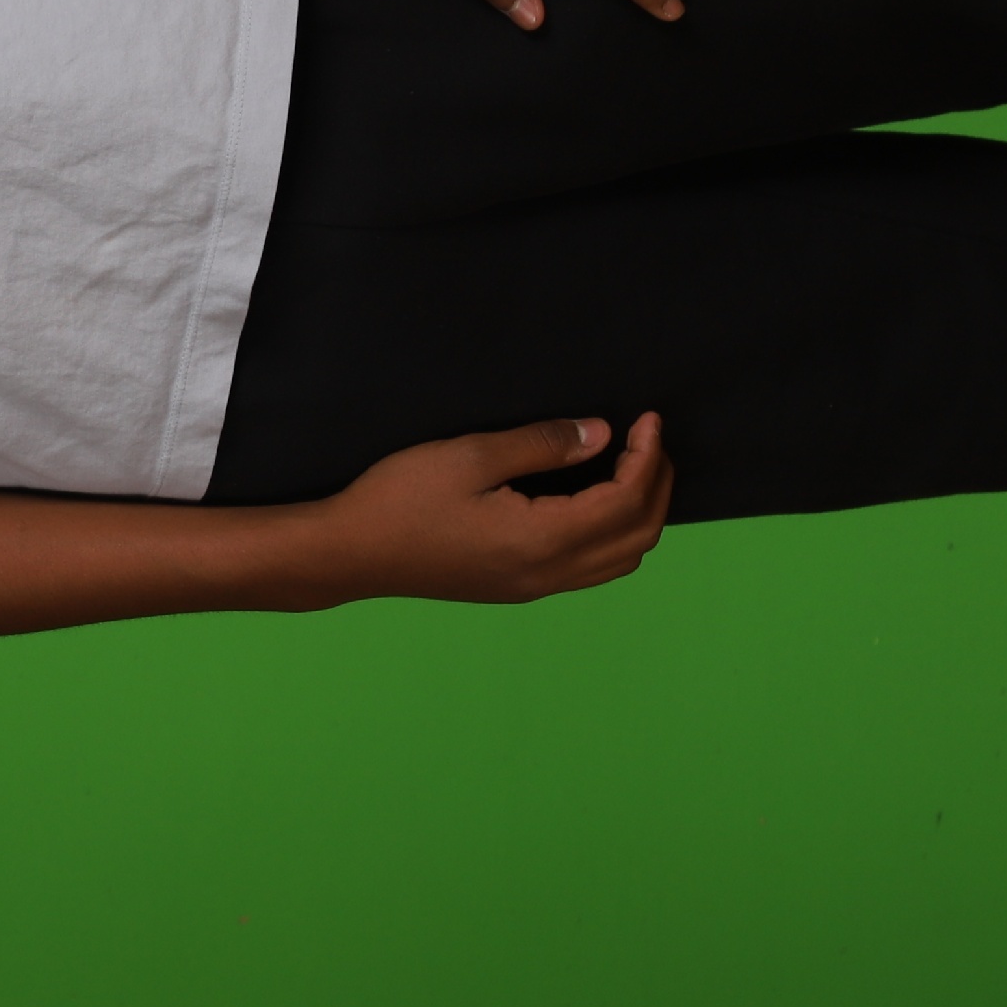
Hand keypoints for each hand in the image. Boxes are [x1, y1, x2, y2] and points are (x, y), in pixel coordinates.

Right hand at [301, 415, 672, 607]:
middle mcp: (548, 573)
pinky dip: (614, 533)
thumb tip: (599, 434)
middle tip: (650, 440)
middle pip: (637, 537)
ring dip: (639, 513)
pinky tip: (594, 500)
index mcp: (542, 540)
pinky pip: (592, 568)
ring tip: (631, 467)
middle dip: (656, 485)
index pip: (625, 501)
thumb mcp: (470, 456)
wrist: (350, 553)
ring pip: (620, 559)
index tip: (647, 419)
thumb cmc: (400, 500)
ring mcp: (534, 586)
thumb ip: (541, 444)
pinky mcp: (518, 587)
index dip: (647, 457)